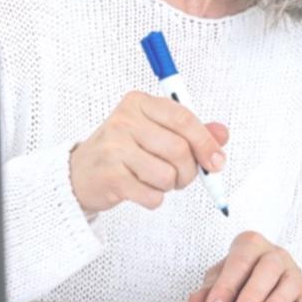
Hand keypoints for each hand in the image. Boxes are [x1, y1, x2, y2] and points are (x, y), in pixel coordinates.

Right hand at [69, 91, 227, 214]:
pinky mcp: (110, 176)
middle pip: (178, 149)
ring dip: (169, 186)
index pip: (183, 118)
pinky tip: (140, 190)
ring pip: (167, 175)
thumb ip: (190, 131)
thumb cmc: (123, 151)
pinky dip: (154, 199)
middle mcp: (124, 120)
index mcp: (139, 103)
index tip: (216, 161)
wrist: (80, 173)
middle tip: (181, 177)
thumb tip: (222, 135)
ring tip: (155, 180)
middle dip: (188, 171)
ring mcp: (114, 148)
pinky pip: (152, 195)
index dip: (205, 142)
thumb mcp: (155, 132)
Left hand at [186, 231, 301, 301]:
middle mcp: (275, 255)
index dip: (226, 285)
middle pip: (268, 268)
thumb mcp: (221, 277)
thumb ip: (209, 289)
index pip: (240, 261)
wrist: (265, 275)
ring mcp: (293, 273)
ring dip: (277, 301)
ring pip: (290, 283)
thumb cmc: (241, 275)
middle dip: (253, 293)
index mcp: (251, 245)